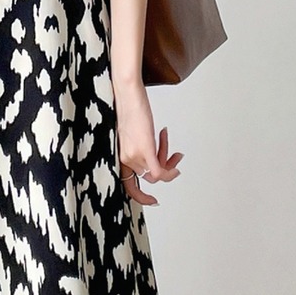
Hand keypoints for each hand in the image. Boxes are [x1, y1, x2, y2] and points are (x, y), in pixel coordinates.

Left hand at [113, 78, 182, 205]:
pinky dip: (169, 170)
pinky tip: (175, 162)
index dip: (141, 196)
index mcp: (119, 155)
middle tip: (172, 156)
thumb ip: (138, 144)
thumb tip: (152, 150)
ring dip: (167, 159)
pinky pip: (159, 171)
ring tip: (165, 139)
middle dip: (165, 167)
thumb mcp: (131, 131)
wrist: (127, 93)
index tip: (154, 200)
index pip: (128, 185)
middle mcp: (125, 158)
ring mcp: (134, 155)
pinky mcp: (145, 148)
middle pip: (150, 176)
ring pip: (157, 172)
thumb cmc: (128, 108)